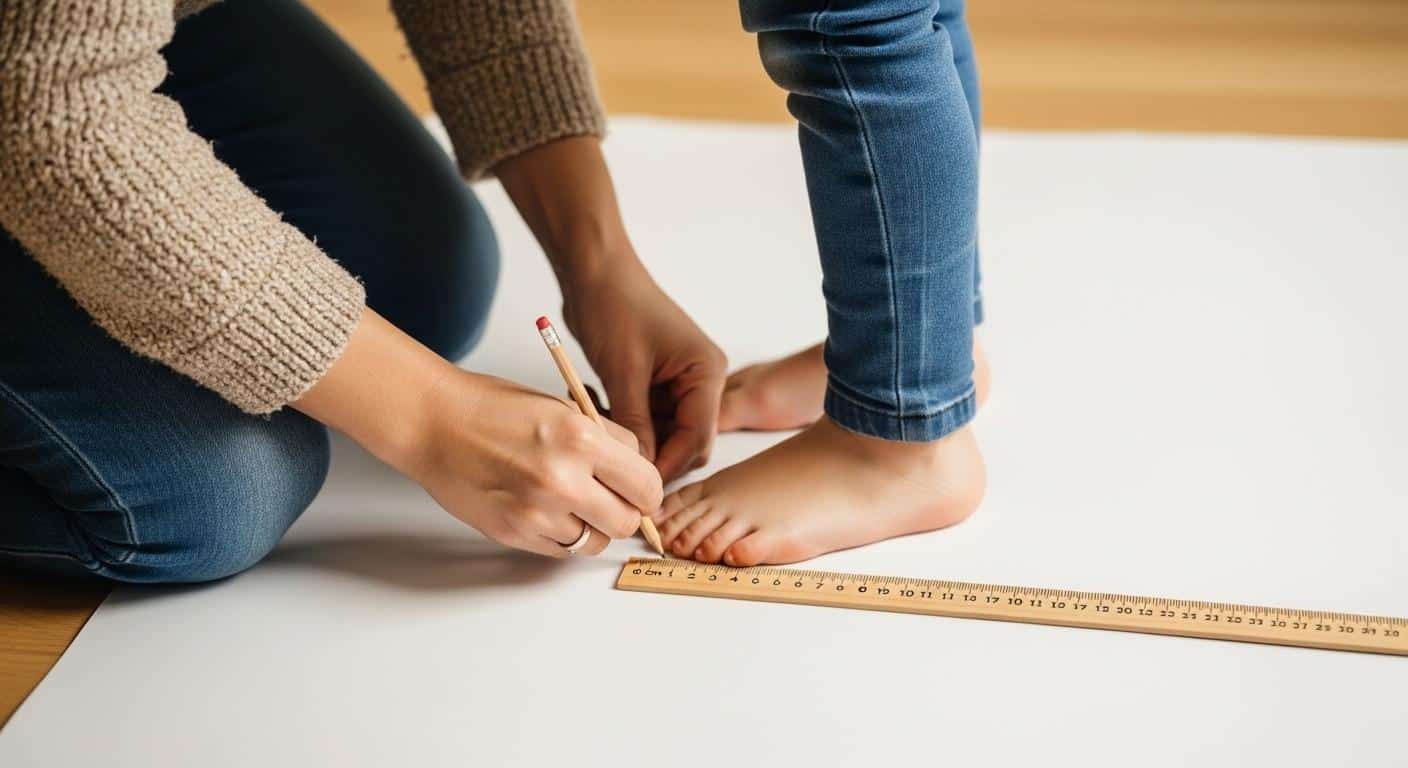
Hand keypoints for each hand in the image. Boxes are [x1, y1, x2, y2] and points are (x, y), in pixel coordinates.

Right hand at [408, 370, 662, 556]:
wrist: (434, 422)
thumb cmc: (494, 408)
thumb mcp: (563, 408)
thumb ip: (607, 440)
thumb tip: (639, 471)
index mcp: (582, 439)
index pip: (647, 484)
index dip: (646, 489)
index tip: (639, 489)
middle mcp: (563, 479)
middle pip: (627, 522)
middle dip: (625, 512)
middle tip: (610, 499)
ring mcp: (537, 512)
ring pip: (595, 542)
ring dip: (593, 527)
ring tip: (573, 503)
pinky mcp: (514, 533)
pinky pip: (561, 550)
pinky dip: (562, 536)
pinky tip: (547, 511)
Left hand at [562, 257, 726, 482]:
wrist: (593, 270)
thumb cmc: (614, 306)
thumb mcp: (623, 372)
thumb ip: (636, 425)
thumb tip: (639, 472)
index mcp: (707, 373)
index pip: (697, 438)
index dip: (666, 465)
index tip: (635, 487)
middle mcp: (701, 380)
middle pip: (685, 442)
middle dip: (649, 453)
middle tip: (610, 460)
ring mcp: (678, 382)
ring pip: (662, 434)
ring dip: (631, 436)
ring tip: (594, 417)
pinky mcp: (655, 382)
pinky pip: (645, 419)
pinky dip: (622, 421)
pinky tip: (594, 403)